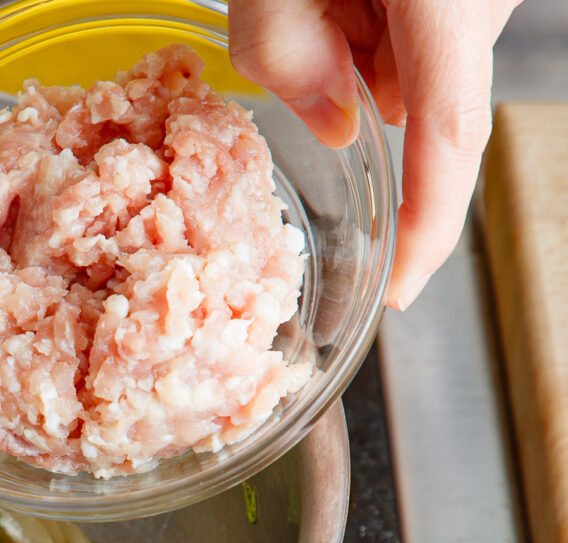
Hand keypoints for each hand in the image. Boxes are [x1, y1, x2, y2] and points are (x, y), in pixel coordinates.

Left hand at [228, 0, 521, 308]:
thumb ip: (281, 48)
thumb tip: (331, 128)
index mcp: (446, 3)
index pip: (447, 138)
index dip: (427, 227)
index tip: (399, 291)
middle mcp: (484, 3)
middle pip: (421, 107)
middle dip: (352, 102)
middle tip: (298, 33)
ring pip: (419, 75)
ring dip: (360, 61)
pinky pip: (425, 42)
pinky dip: (377, 35)